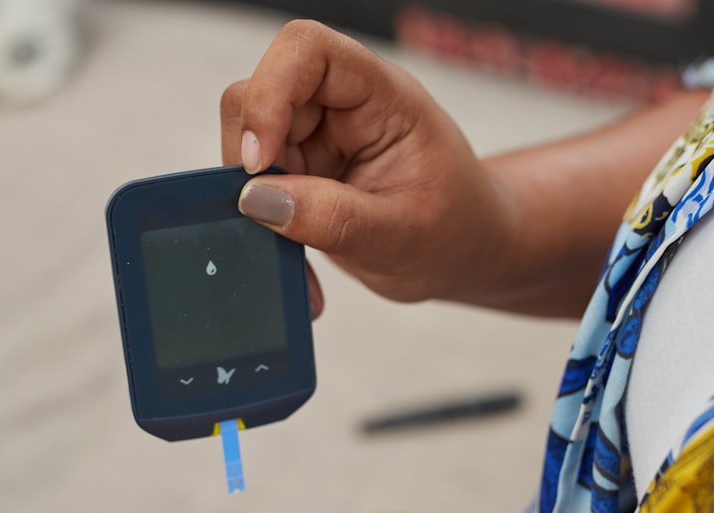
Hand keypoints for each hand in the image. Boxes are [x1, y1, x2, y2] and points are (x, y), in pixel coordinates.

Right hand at [221, 20, 518, 312]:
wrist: (465, 254)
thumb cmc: (456, 232)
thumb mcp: (404, 237)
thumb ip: (336, 218)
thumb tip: (258, 199)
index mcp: (385, 98)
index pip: (309, 50)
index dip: (269, 93)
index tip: (259, 160)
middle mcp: (346, 105)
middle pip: (262, 94)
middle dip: (253, 162)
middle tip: (272, 220)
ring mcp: (321, 136)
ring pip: (249, 142)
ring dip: (257, 203)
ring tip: (299, 257)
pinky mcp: (304, 169)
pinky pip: (259, 184)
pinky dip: (266, 225)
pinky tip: (300, 261)